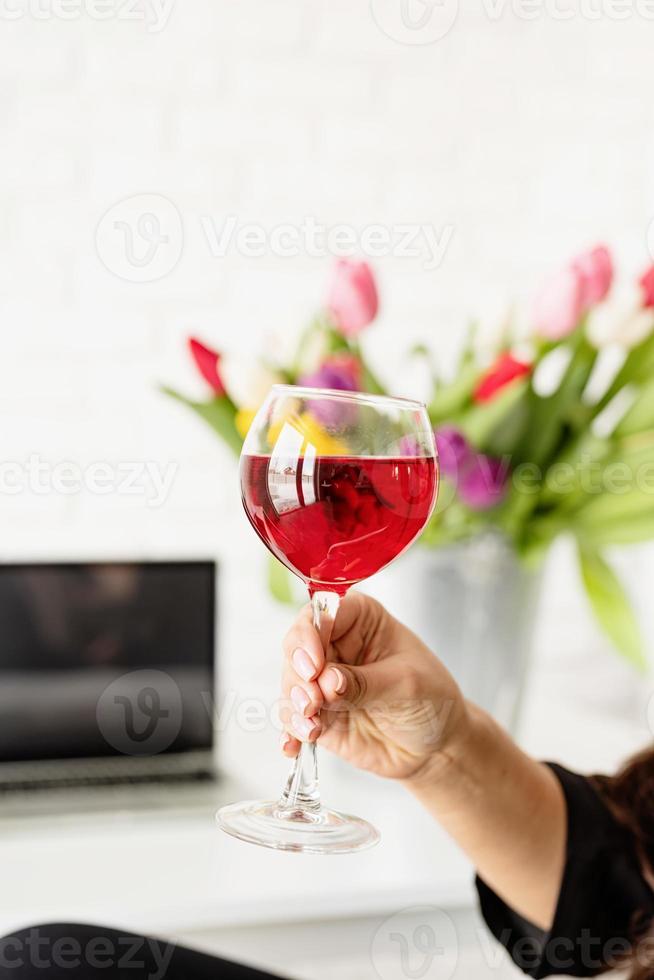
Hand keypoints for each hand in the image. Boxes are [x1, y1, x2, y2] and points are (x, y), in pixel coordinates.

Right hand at [279, 592, 467, 782]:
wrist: (437, 745)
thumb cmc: (431, 698)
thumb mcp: (406, 684)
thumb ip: (364, 682)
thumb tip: (327, 681)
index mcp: (360, 620)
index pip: (323, 613)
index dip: (310, 634)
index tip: (313, 664)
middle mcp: (336, 645)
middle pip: (297, 647)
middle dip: (298, 674)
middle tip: (311, 700)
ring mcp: (323, 681)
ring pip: (291, 683)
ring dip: (294, 704)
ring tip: (312, 726)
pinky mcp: (318, 713)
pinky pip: (293, 718)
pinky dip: (291, 731)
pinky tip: (293, 745)